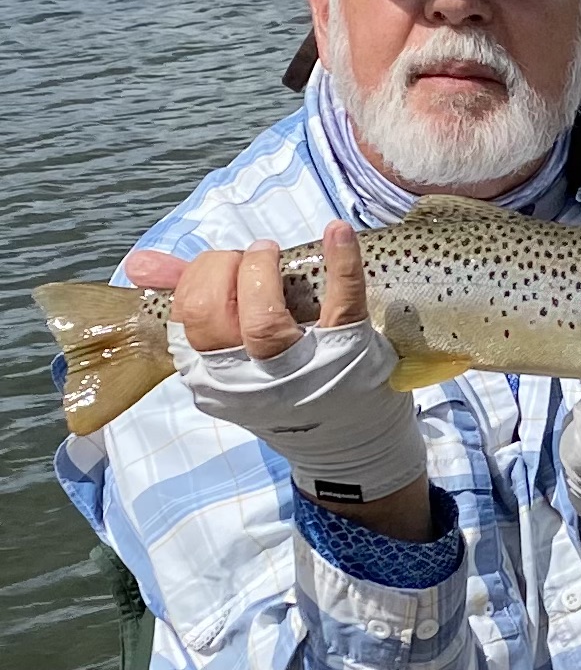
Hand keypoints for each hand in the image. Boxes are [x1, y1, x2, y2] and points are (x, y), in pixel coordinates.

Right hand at [125, 223, 427, 505]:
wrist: (346, 438)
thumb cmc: (280, 380)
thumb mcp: (230, 350)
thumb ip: (187, 298)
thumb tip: (140, 264)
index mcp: (216, 372)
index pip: (188, 318)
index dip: (199, 278)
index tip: (220, 266)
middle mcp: (251, 376)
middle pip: (217, 317)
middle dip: (224, 271)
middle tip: (249, 257)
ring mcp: (300, 366)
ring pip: (264, 322)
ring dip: (261, 272)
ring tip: (269, 252)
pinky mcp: (349, 351)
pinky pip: (342, 303)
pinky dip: (342, 262)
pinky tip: (337, 232)